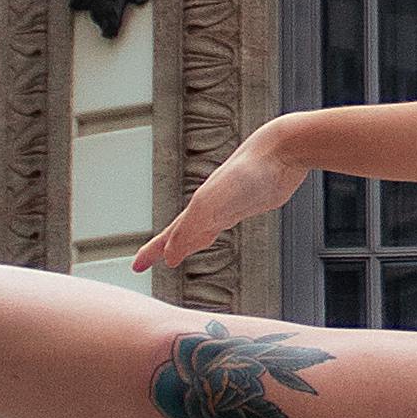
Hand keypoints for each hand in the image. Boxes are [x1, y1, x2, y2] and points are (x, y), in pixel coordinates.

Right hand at [126, 123, 308, 274]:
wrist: (280, 150)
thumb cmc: (246, 174)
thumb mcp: (212, 206)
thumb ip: (189, 230)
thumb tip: (169, 257)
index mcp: (198, 208)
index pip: (169, 236)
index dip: (152, 252)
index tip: (136, 267)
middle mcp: (210, 205)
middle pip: (182, 232)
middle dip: (165, 248)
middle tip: (150, 262)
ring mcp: (230, 203)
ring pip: (202, 227)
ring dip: (189, 240)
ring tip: (181, 252)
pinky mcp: (252, 201)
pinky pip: (225, 220)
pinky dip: (214, 230)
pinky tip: (218, 227)